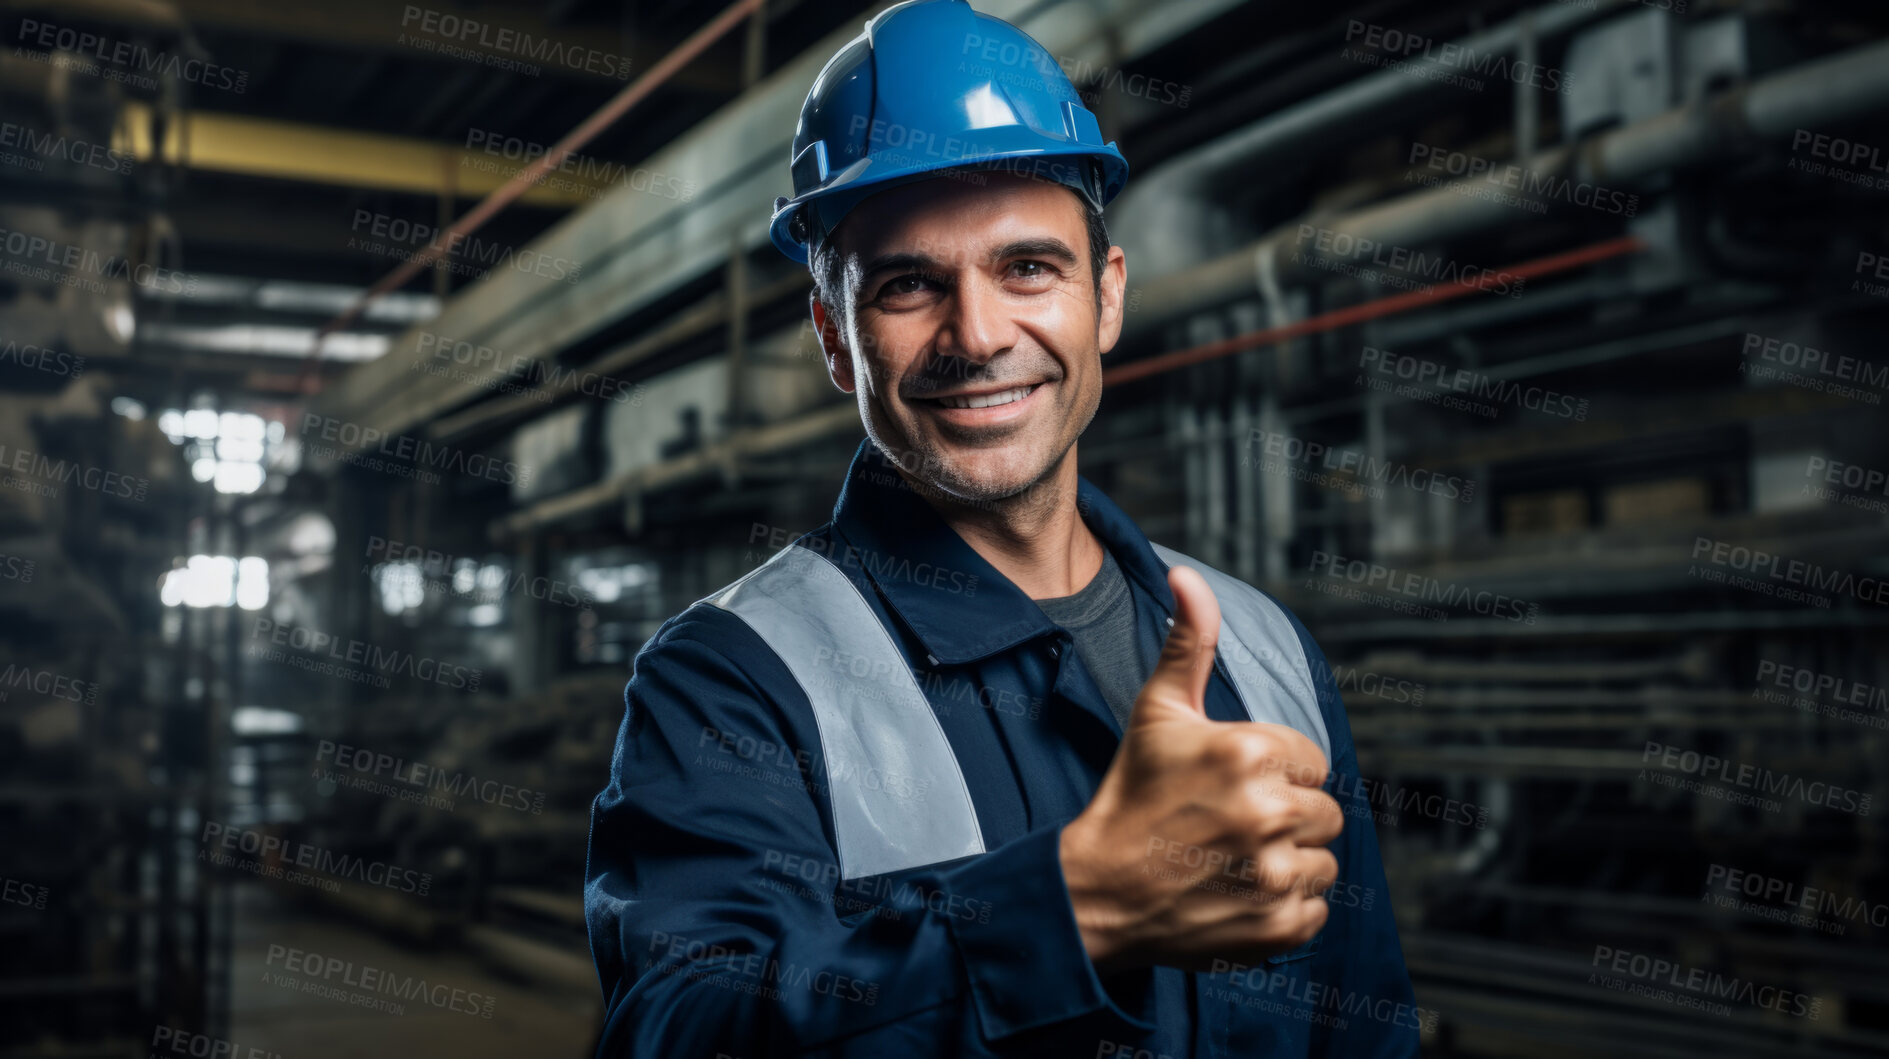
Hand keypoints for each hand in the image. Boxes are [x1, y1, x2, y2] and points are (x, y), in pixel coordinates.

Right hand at [1057, 565, 1342, 972]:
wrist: (1098, 891)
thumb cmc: (1130, 796)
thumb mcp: (1157, 712)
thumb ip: (1187, 642)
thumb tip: (1186, 576)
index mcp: (1248, 752)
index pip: (1310, 760)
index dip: (1273, 772)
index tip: (1228, 787)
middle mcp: (1268, 811)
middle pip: (1324, 811)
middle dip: (1285, 816)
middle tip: (1227, 826)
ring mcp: (1273, 874)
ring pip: (1324, 861)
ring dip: (1288, 863)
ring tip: (1232, 860)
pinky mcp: (1277, 925)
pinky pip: (1317, 910)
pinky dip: (1285, 907)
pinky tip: (1238, 894)